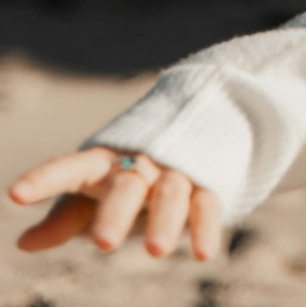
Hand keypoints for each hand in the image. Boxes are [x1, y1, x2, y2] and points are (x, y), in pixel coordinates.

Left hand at [7, 146, 222, 260]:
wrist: (193, 129)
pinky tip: (204, 254)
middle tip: (102, 243)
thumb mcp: (91, 196)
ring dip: (164, 220)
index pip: (70, 168)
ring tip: (154, 252)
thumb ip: (62, 218)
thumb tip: (22, 243)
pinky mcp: (207, 185)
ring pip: (171, 192)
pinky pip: (207, 205)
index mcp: (103, 162)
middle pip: (127, 184)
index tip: (14, 194)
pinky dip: (205, 228)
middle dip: (116, 212)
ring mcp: (175, 172)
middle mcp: (140, 163)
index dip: (44, 180)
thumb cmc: (123, 177)